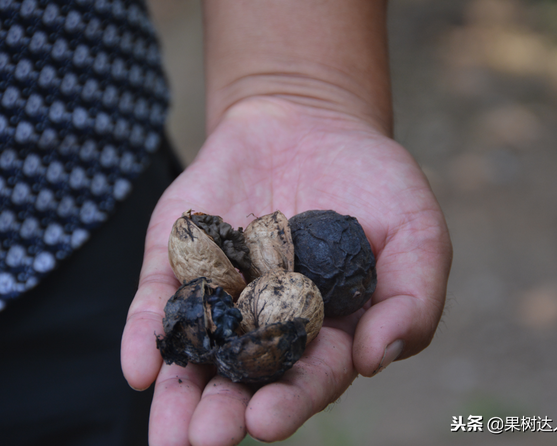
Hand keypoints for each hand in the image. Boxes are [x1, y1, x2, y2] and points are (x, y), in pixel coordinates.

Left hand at [121, 97, 451, 444]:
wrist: (312, 121)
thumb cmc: (373, 181)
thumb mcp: (417, 231)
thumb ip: (415, 298)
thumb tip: (378, 359)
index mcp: (326, 328)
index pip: (309, 375)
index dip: (291, 400)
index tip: (267, 420)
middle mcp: (267, 321)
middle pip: (246, 377)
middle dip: (226, 411)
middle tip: (206, 439)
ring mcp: (222, 292)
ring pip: (198, 352)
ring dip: (179, 396)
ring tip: (169, 437)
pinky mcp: (182, 259)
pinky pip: (161, 300)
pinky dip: (147, 331)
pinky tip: (139, 366)